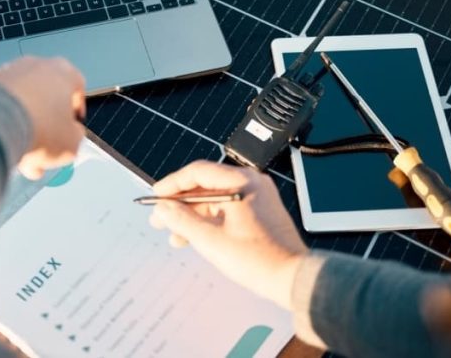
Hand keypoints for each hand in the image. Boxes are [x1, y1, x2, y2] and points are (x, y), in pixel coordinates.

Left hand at [0, 56, 85, 178]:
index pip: (76, 89)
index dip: (74, 113)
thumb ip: (75, 137)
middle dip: (46, 125)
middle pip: (46, 97)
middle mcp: (36, 65)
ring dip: (24, 126)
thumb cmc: (36, 127)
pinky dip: (3, 123)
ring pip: (23, 102)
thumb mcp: (71, 144)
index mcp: (64, 72)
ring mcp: (9, 71)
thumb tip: (69, 137)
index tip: (70, 129)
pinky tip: (3, 145)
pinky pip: (1, 105)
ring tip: (21, 154)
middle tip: (45, 150)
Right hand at [149, 161, 307, 308]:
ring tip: (176, 235)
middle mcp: (252, 184)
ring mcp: (258, 198)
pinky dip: (210, 221)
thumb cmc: (260, 260)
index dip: (172, 184)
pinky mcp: (260, 213)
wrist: (293, 278)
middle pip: (206, 185)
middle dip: (180, 203)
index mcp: (242, 182)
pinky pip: (227, 209)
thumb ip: (182, 221)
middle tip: (161, 218)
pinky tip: (196, 237)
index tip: (157, 196)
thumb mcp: (211, 240)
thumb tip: (163, 209)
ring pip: (215, 199)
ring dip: (193, 215)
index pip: (198, 172)